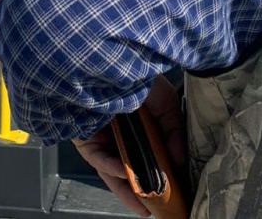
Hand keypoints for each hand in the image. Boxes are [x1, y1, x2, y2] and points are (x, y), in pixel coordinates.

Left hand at [72, 75, 184, 217]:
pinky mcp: (83, 133)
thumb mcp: (166, 104)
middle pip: (126, 165)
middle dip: (139, 189)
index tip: (168, 191)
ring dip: (125, 188)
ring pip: (110, 167)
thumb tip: (178, 163)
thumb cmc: (141, 76)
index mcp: (134, 122)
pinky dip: (111, 166)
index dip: (154, 173)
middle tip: (154, 209)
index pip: (142, 154)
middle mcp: (115, 130)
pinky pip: (97, 155)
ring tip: (142, 207)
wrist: (116, 57)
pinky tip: (127, 174)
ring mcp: (99, 133)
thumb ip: (173, 134)